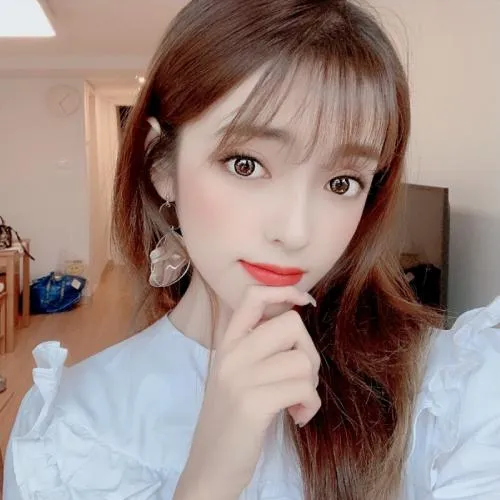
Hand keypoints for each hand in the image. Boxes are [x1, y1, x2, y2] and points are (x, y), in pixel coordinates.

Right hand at [174, 285, 320, 499]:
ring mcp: (240, 378)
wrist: (209, 468)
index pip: (252, 297)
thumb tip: (296, 318)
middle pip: (291, 324)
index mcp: (227, 344)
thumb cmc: (232, 420)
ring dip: (311, 385)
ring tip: (296, 401)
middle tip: (300, 379)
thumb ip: (258, 347)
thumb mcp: (237, 375)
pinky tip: (297, 417)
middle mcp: (231, 355)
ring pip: (303, 360)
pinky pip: (303, 388)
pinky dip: (310, 404)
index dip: (284, 290)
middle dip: (309, 352)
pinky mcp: (252, 404)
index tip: (303, 300)